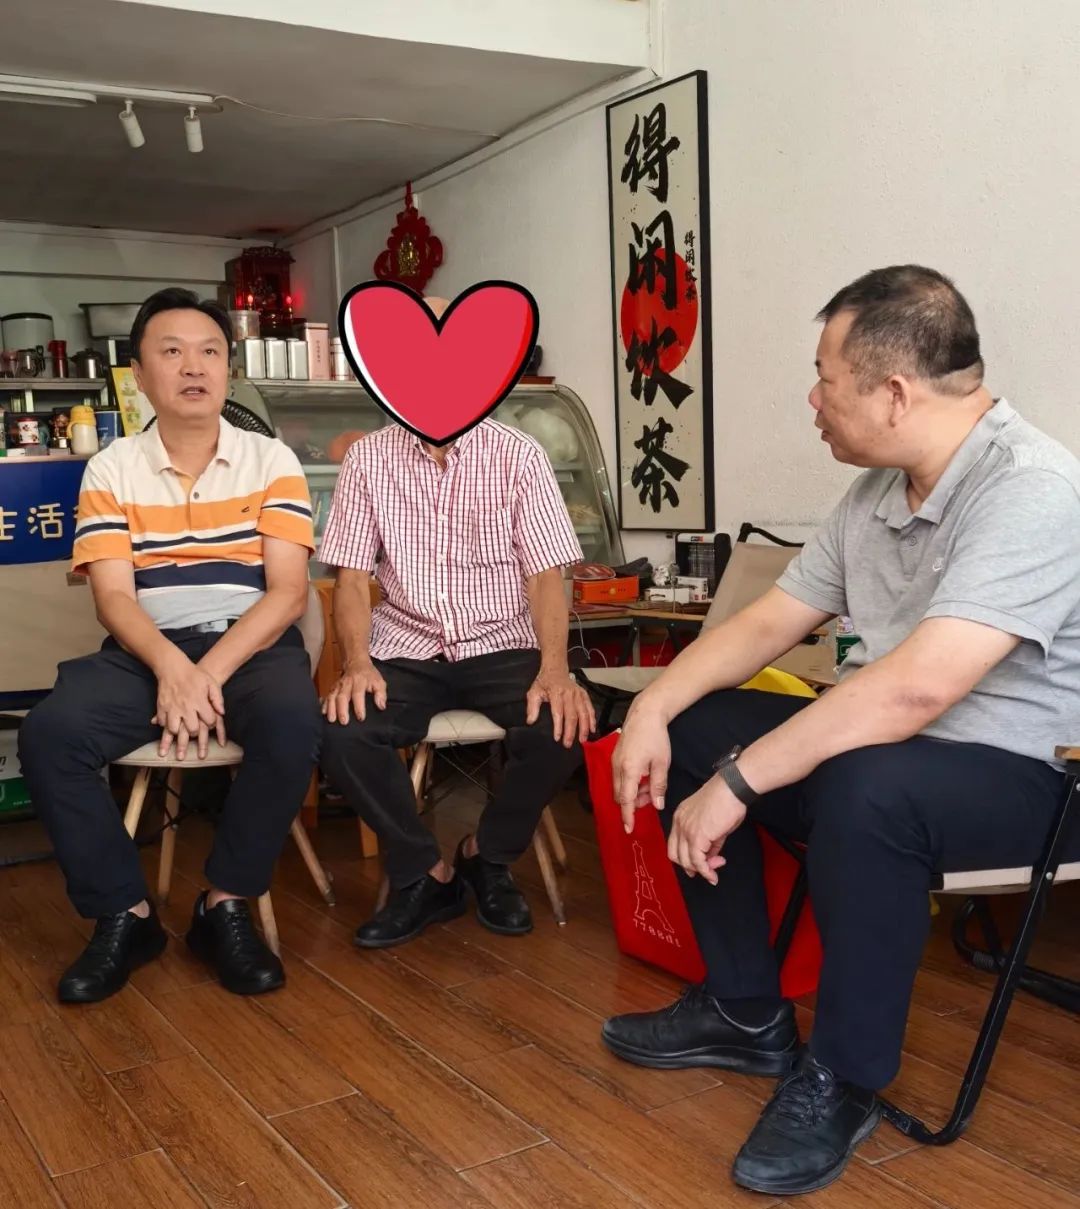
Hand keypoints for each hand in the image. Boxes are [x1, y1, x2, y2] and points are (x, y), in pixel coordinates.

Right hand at [152, 654, 225, 759]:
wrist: (172, 667)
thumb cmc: (194, 675)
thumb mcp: (210, 683)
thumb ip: (217, 698)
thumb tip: (222, 713)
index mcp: (199, 701)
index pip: (209, 721)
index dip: (212, 723)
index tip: (211, 721)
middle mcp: (186, 707)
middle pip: (192, 729)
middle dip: (196, 732)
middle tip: (196, 728)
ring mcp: (172, 708)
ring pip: (174, 730)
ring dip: (179, 732)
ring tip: (182, 730)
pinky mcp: (161, 707)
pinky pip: (162, 722)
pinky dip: (166, 725)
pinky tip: (170, 723)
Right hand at [323, 659, 386, 723]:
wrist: (356, 663)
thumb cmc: (369, 675)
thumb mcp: (379, 681)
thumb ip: (381, 694)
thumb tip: (381, 706)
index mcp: (359, 681)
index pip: (358, 694)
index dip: (359, 707)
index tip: (361, 718)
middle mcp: (347, 683)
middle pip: (342, 696)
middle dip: (342, 710)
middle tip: (344, 721)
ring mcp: (338, 685)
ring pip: (332, 696)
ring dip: (331, 708)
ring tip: (331, 719)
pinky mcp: (333, 688)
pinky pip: (326, 696)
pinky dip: (324, 704)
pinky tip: (323, 712)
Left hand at [527, 666, 595, 746]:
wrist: (555, 670)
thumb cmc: (544, 683)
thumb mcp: (534, 692)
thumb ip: (532, 707)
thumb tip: (531, 721)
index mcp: (556, 693)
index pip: (558, 713)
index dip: (559, 726)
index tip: (557, 738)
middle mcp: (569, 694)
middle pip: (572, 715)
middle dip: (571, 731)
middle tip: (568, 744)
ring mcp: (578, 694)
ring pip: (583, 713)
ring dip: (584, 727)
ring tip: (582, 740)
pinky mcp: (584, 694)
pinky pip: (590, 708)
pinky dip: (592, 719)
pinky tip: (592, 729)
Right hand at [612, 700, 670, 832]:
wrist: (644, 713)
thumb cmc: (656, 737)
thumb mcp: (662, 763)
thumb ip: (658, 786)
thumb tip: (657, 805)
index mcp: (629, 771)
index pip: (626, 800)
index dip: (628, 816)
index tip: (629, 829)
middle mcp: (617, 768)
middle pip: (621, 795)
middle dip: (633, 803)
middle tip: (650, 799)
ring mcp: (614, 761)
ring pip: (620, 786)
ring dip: (633, 792)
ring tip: (650, 785)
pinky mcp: (615, 756)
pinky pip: (619, 776)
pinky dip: (629, 782)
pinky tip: (643, 776)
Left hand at [668, 775, 746, 884]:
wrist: (731, 789)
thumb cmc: (727, 800)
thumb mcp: (714, 823)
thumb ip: (710, 841)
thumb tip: (711, 857)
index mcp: (680, 817)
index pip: (674, 844)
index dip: (684, 858)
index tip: (699, 865)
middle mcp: (679, 823)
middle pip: (675, 855)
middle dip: (691, 867)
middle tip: (708, 870)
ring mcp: (686, 830)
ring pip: (686, 861)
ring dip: (701, 870)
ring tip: (716, 869)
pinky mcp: (697, 837)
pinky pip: (698, 861)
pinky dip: (706, 871)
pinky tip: (713, 874)